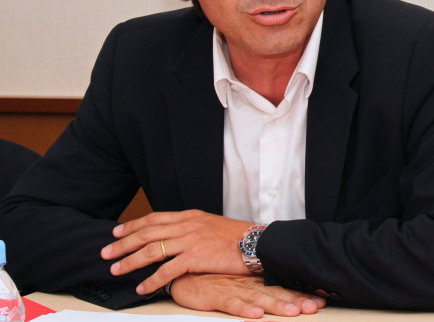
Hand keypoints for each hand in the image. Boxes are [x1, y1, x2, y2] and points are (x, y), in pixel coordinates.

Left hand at [101, 209, 252, 293]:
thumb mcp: (211, 225)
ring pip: (151, 250)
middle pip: (147, 233)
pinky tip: (142, 288)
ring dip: (130, 261)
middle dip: (123, 244)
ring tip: (116, 270)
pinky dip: (151, 280)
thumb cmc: (236, 237)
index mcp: (190, 217)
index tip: (116, 232)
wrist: (256, 243)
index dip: (133, 226)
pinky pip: (166, 271)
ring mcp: (190, 241)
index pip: (154, 219)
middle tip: (105, 253)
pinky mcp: (195, 257)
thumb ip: (191, 229)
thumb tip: (175, 237)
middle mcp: (187, 226)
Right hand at [169, 274, 325, 317]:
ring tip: (292, 312)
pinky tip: (255, 314)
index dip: (301, 294)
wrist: (182, 271)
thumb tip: (282, 293)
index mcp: (253, 280)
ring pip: (258, 298)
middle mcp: (246, 284)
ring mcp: (231, 288)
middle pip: (276, 293)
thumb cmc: (211, 278)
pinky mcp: (214, 295)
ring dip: (276, 305)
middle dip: (297, 300)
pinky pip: (230, 303)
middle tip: (315, 306)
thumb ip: (257, 286)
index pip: (282, 287)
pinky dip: (243, 308)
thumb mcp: (237, 281)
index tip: (321, 299)